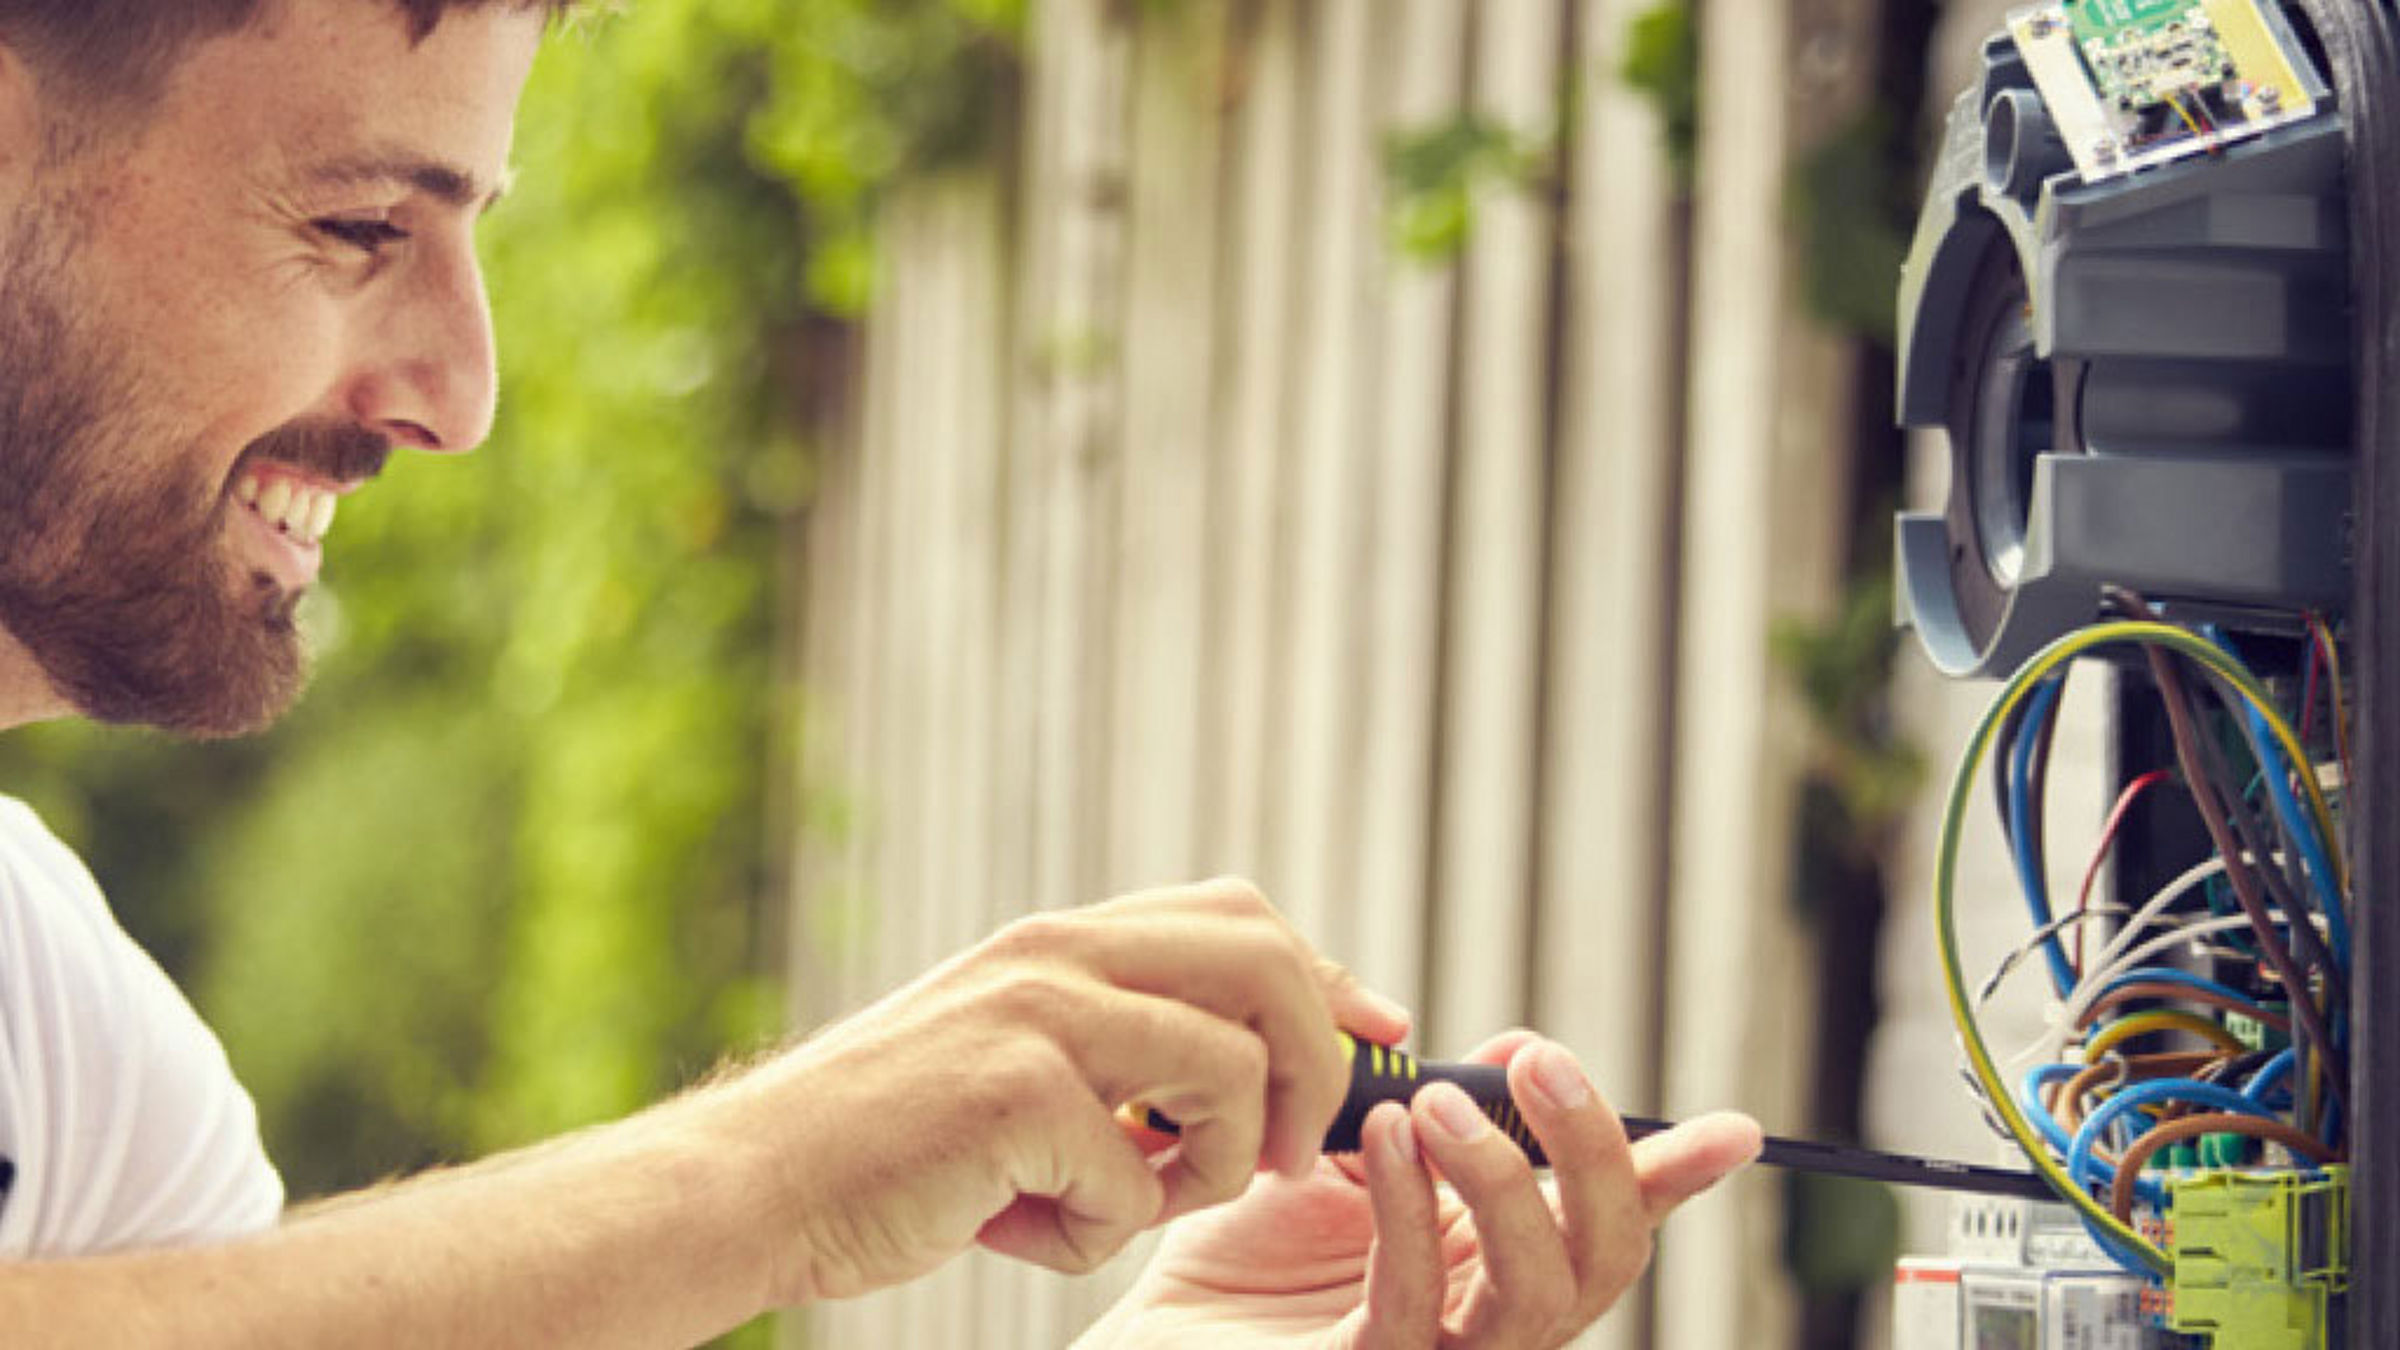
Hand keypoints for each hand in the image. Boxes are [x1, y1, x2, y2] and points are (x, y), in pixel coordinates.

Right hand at [731, 879, 1410, 1305]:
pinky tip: (1022, 1230)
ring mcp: (1039, 1014)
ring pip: (1229, 1069)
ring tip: (1126, 1206)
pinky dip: (1100, 1230)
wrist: (761, 1183)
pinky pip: (1136, 1174)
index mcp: (1064, 942)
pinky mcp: (1016, 1090)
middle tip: (1285, 1156)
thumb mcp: (1022, 1065)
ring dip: (1207, 1169)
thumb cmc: (897, 1147)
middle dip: (1312, 1066)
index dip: (1327, 975)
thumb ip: (1120, 1051)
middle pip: (1267, 965)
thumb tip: (1249, 1080)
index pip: (1240, 918)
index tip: (1382, 1030)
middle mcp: (1058, 955)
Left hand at [1078, 1034, 1762, 1349]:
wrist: (1146, 1333)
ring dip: (1501, 1184)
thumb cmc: (1243, 1250)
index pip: (1608, 1220)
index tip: (1735, 1127)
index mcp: (1495, 1259)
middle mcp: (1487, 1320)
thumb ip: (1431, 1111)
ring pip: (1538, 1299)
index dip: (1673, 1176)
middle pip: (1602, 1264)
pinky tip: (1381, 1140)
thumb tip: (1511, 1052)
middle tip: (1540, 1065)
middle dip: (1593, 1157)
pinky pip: (1418, 1307)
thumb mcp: (1347, 1156)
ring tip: (1436, 1104)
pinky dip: (1410, 1212)